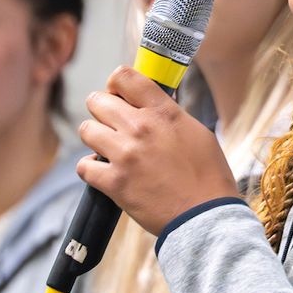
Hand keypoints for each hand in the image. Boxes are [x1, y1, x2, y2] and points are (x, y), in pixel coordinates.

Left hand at [78, 66, 240, 235]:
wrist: (205, 216)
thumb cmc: (208, 175)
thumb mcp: (197, 132)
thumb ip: (169, 115)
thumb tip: (151, 107)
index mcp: (162, 112)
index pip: (124, 77)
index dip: (116, 84)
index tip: (119, 95)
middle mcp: (140, 127)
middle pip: (97, 101)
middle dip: (102, 110)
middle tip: (112, 124)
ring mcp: (124, 154)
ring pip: (86, 130)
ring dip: (95, 138)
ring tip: (108, 149)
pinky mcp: (114, 182)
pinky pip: (84, 166)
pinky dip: (91, 169)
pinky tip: (104, 172)